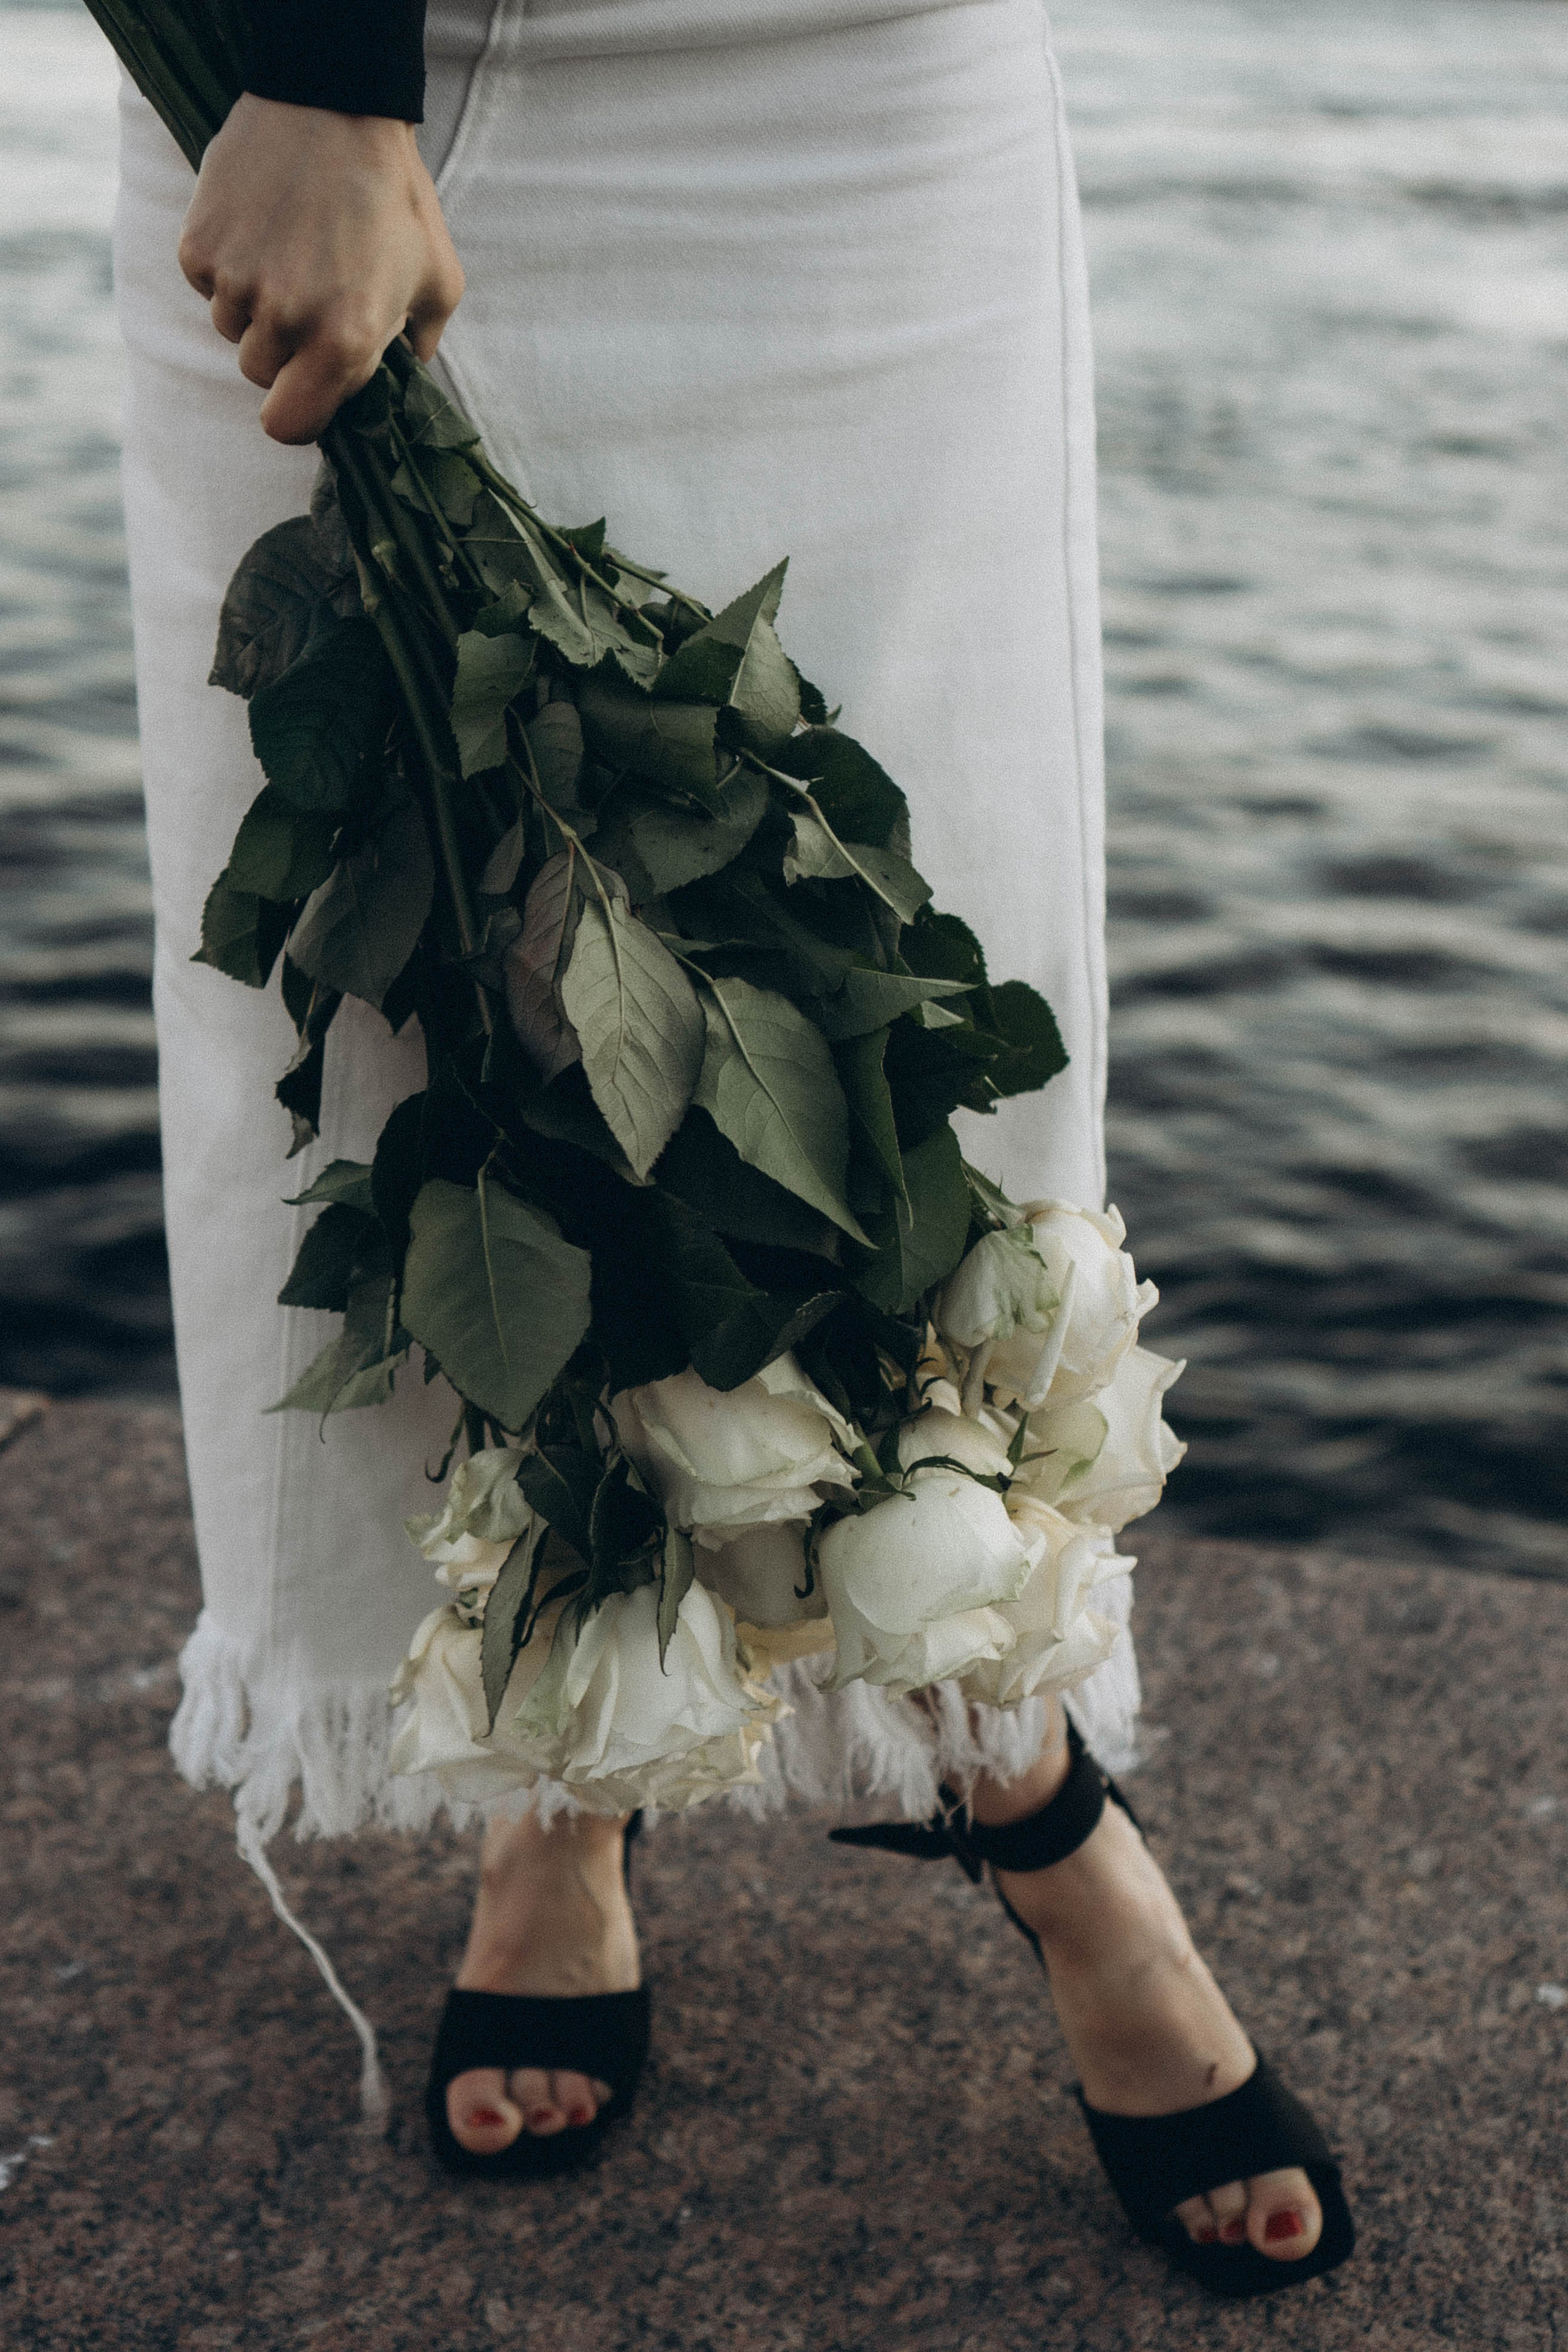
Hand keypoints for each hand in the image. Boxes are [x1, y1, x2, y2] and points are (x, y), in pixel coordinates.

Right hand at [178, 94, 464, 444]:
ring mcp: (236, 282)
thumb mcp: (438, 280)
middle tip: (311, 297)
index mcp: (344, 342)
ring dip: (254, 305)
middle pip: (260, 374)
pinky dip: (227, 264)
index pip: (290, 425)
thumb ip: (422, 346)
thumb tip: (403, 378)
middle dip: (282, 351)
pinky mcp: (200, 245)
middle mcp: (284, 321)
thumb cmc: (396, 196)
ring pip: (231, 327)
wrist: (334, 104)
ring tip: (290, 251)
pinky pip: (206, 282)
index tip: (308, 390)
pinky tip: (260, 226)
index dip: (298, 414)